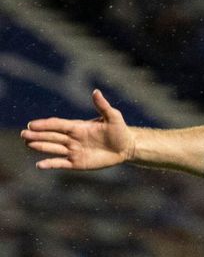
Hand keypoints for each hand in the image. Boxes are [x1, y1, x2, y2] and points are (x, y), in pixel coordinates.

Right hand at [21, 89, 135, 169]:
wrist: (126, 147)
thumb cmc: (119, 130)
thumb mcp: (113, 117)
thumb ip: (103, 106)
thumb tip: (96, 91)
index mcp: (78, 126)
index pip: (58, 124)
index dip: (45, 124)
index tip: (33, 124)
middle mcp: (72, 138)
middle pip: (52, 136)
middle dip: (38, 135)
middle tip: (24, 134)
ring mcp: (74, 150)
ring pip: (53, 148)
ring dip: (40, 146)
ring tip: (27, 144)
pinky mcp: (77, 163)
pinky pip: (61, 163)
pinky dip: (50, 163)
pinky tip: (39, 164)